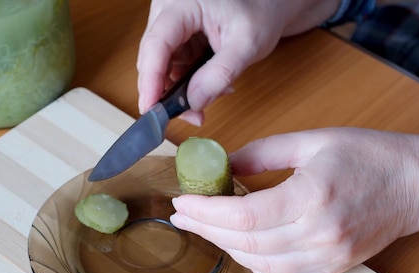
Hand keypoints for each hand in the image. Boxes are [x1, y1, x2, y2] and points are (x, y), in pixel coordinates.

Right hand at [137, 0, 341, 122]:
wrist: (268, 6)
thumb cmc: (259, 14)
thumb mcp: (247, 43)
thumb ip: (221, 73)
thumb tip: (194, 102)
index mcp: (181, 5)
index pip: (157, 44)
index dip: (150, 80)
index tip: (151, 111)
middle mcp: (168, 13)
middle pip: (154, 60)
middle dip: (169, 93)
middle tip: (193, 116)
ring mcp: (172, 28)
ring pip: (163, 69)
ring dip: (183, 91)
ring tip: (215, 94)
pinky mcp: (178, 41)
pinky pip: (176, 69)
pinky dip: (191, 85)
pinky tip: (213, 86)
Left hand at [170, 128, 418, 272]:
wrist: (418, 184)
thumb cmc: (371, 155)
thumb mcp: (313, 140)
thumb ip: (262, 153)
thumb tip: (222, 164)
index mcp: (313, 195)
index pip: (244, 215)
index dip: (206, 211)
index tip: (182, 201)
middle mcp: (320, 233)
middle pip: (246, 243)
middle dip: (207, 229)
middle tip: (185, 215)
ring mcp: (330, 256)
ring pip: (262, 266)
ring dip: (229, 250)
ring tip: (210, 229)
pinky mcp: (335, 267)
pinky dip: (258, 268)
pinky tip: (245, 250)